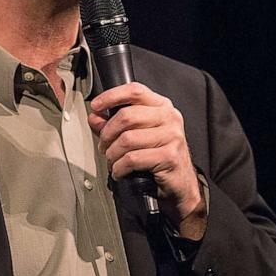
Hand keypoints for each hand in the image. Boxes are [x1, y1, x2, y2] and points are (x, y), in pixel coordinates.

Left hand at [88, 82, 205, 237]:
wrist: (180, 184)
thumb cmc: (158, 157)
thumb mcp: (136, 135)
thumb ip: (114, 124)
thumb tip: (95, 118)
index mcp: (161, 106)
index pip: (135, 91)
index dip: (112, 96)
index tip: (96, 106)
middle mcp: (169, 117)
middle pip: (127, 116)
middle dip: (107, 134)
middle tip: (103, 146)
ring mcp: (172, 136)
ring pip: (127, 139)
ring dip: (112, 154)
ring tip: (112, 161)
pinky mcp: (169, 156)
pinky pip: (133, 159)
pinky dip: (120, 167)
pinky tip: (120, 171)